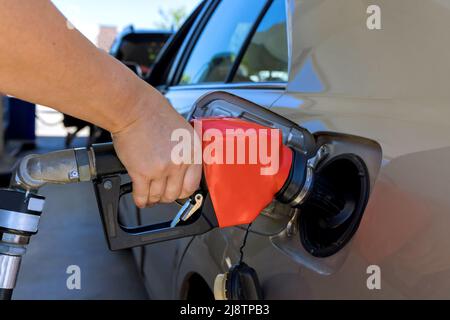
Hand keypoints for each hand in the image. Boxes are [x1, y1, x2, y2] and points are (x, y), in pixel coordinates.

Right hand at [112, 88, 201, 207]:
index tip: (178, 192)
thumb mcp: (183, 131)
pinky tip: (140, 198)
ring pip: (158, 196)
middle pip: (175, 193)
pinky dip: (140, 200)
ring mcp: (161, 169)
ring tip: (149, 196)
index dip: (183, 191)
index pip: (193, 184)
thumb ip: (186, 152)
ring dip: (153, 199)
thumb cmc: (155, 113)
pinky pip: (142, 195)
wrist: (134, 108)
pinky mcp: (141, 172)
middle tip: (161, 194)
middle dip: (167, 197)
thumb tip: (183, 171)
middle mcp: (179, 162)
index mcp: (192, 151)